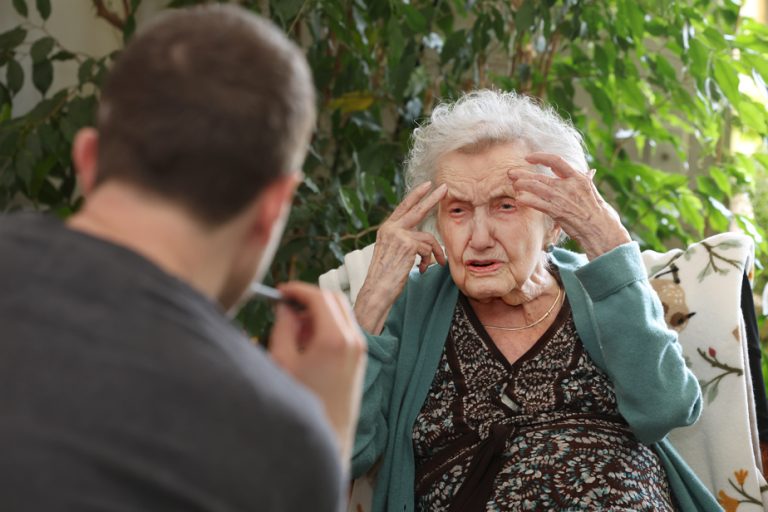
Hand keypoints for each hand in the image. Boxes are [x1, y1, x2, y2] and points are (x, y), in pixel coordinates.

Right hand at [269, 282, 366, 468]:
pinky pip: (344, 328)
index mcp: (334, 338)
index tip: (281, 290)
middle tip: (287, 304)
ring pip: (341, 312)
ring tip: (295, 330)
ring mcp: (360, 349)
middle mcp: (353, 340)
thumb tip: (284, 307)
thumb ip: (283, 327)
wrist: (328, 435)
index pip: (319, 296)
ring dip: (318, 311)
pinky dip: (327, 325)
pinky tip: (308, 344)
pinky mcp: (360, 358)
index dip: (298, 289)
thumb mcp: (283, 361)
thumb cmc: (301, 401)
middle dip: (310, 297)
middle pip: (334, 298)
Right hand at [354, 181, 446, 333]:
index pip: (403, 207)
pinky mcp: (408, 244)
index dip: (416, 195)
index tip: (427, 185)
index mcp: (386, 229)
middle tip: (445, 188)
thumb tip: (423, 238)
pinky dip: (428, 261)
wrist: (378, 289)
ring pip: (428, 237)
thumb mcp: (392, 252)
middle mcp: (391, 228)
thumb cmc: (386, 275)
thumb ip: (403, 240)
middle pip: (417, 209)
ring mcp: (399, 235)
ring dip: (434, 252)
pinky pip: (428, 249)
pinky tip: (421, 269)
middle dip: (433, 198)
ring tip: (434, 264)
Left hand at [508, 152, 630, 259]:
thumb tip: (591, 172)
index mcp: (579, 178)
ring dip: (522, 185)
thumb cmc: (600, 213)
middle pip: (541, 176)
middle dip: (524, 174)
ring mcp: (563, 198)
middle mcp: (570, 185)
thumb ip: (588, 181)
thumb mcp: (594, 192)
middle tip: (511, 172)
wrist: (603, 230)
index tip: (529, 158)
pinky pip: (538, 204)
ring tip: (513, 185)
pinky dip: (527, 200)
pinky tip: (519, 199)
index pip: (556, 160)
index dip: (540, 157)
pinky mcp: (558, 212)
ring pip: (537, 188)